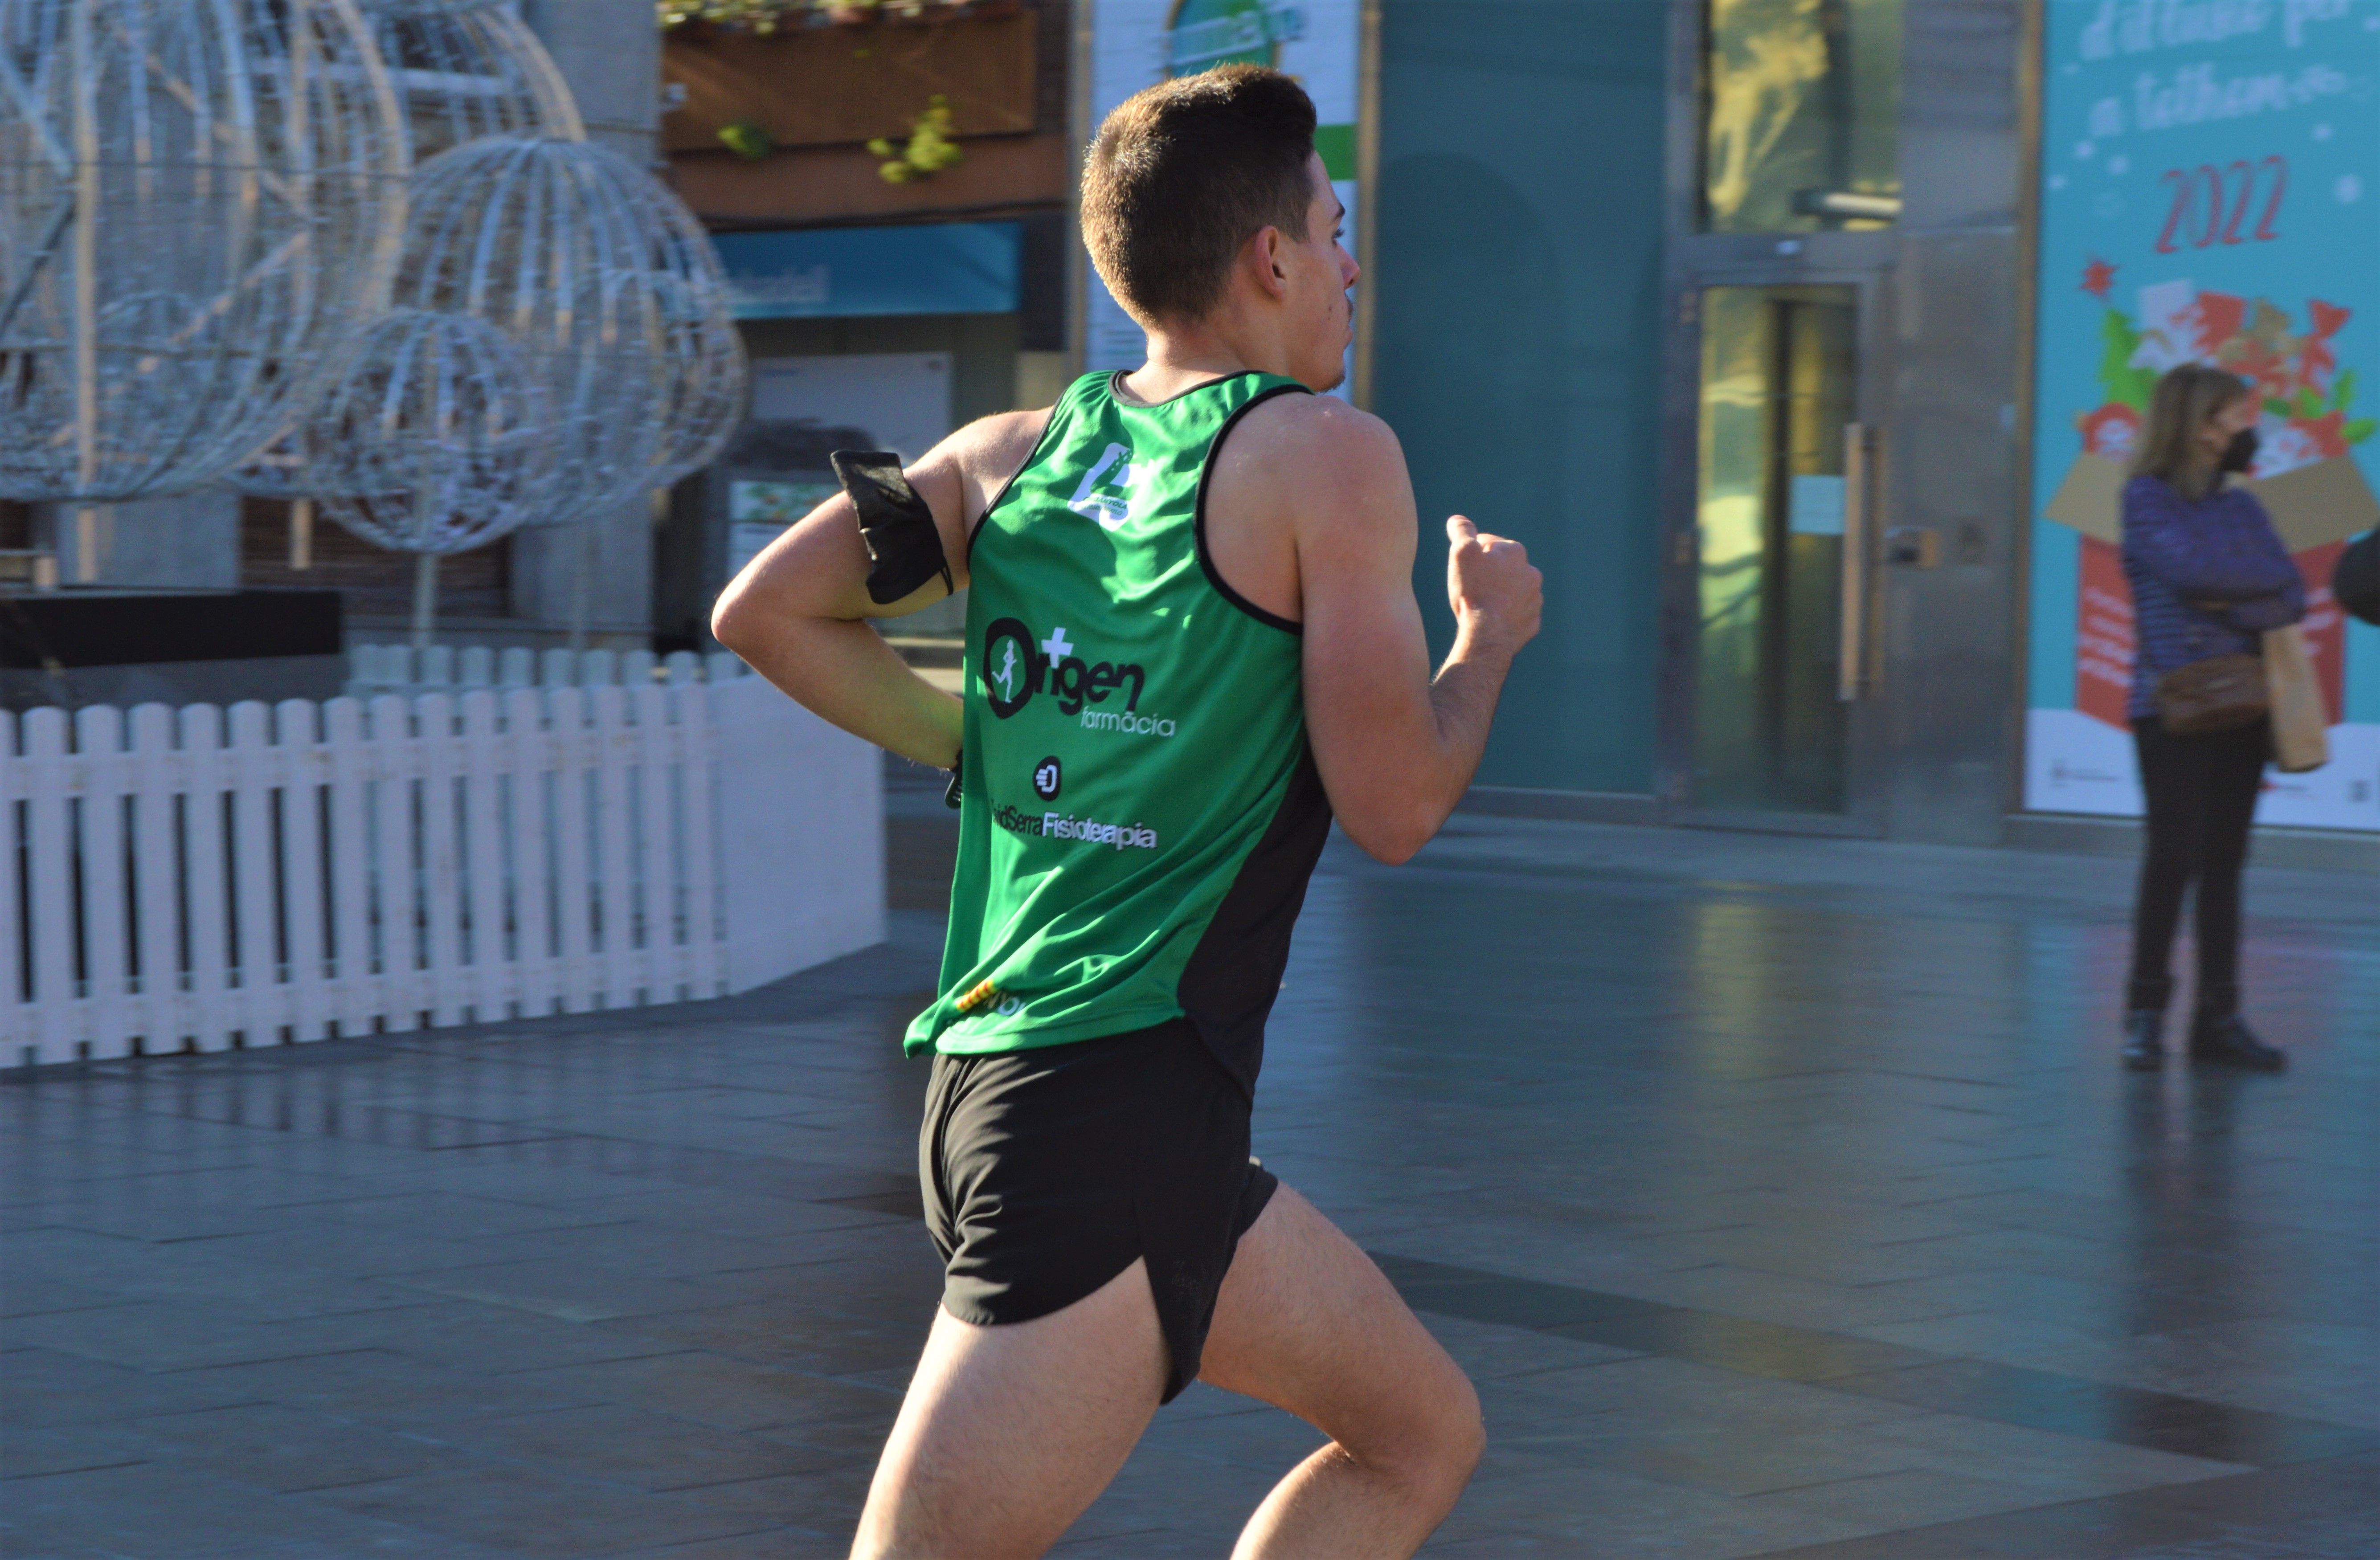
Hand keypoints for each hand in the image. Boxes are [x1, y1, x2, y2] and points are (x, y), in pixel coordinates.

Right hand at [1445, 515, 1541, 657]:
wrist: (1488, 636)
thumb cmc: (1474, 592)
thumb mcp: (1461, 553)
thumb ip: (1461, 532)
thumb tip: (1457, 520)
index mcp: (1515, 552)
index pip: (1489, 544)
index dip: (1472, 553)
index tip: (1462, 566)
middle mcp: (1531, 573)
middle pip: (1504, 567)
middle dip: (1489, 572)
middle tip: (1470, 585)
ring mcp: (1534, 599)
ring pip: (1514, 591)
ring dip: (1500, 593)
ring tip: (1482, 604)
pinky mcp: (1533, 622)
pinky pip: (1519, 614)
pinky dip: (1507, 615)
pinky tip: (1492, 620)